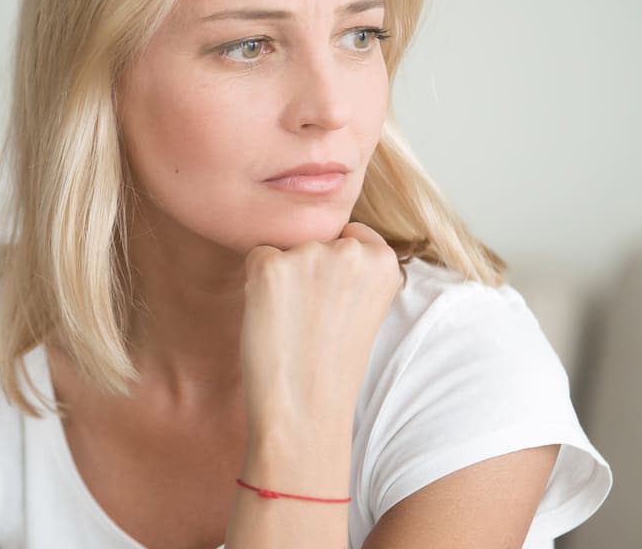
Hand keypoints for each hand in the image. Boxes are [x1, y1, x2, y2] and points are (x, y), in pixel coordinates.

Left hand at [240, 221, 403, 434]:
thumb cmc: (331, 363)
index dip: (334, 273)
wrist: (306, 410)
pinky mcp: (270, 266)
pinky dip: (257, 286)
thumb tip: (319, 232)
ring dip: (282, 278)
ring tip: (295, 325)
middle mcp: (351, 250)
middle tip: (314, 323)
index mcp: (384, 259)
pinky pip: (257, 258)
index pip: (348, 235)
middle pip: (313, 239)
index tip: (338, 310)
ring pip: (284, 248)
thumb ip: (355, 265)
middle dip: (307, 271)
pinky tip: (273, 321)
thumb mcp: (364, 305)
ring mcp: (309, 255)